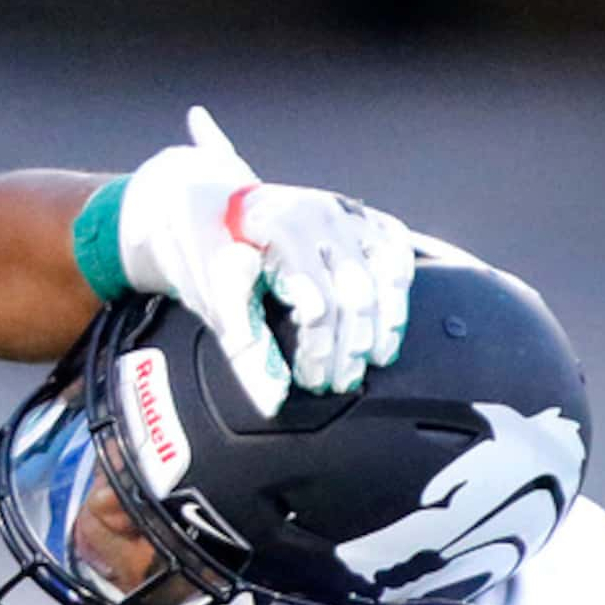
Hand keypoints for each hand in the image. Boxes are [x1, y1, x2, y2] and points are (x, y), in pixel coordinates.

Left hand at [117, 107, 412, 413]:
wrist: (207, 203)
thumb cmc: (209, 253)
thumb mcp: (213, 302)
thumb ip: (246, 351)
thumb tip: (273, 401)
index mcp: (278, 227)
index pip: (318, 304)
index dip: (318, 351)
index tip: (310, 380)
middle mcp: (319, 212)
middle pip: (356, 294)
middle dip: (351, 348)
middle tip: (338, 383)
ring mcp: (344, 211)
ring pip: (386, 275)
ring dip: (383, 327)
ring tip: (366, 364)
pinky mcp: (362, 216)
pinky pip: (396, 254)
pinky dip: (397, 293)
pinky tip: (384, 326)